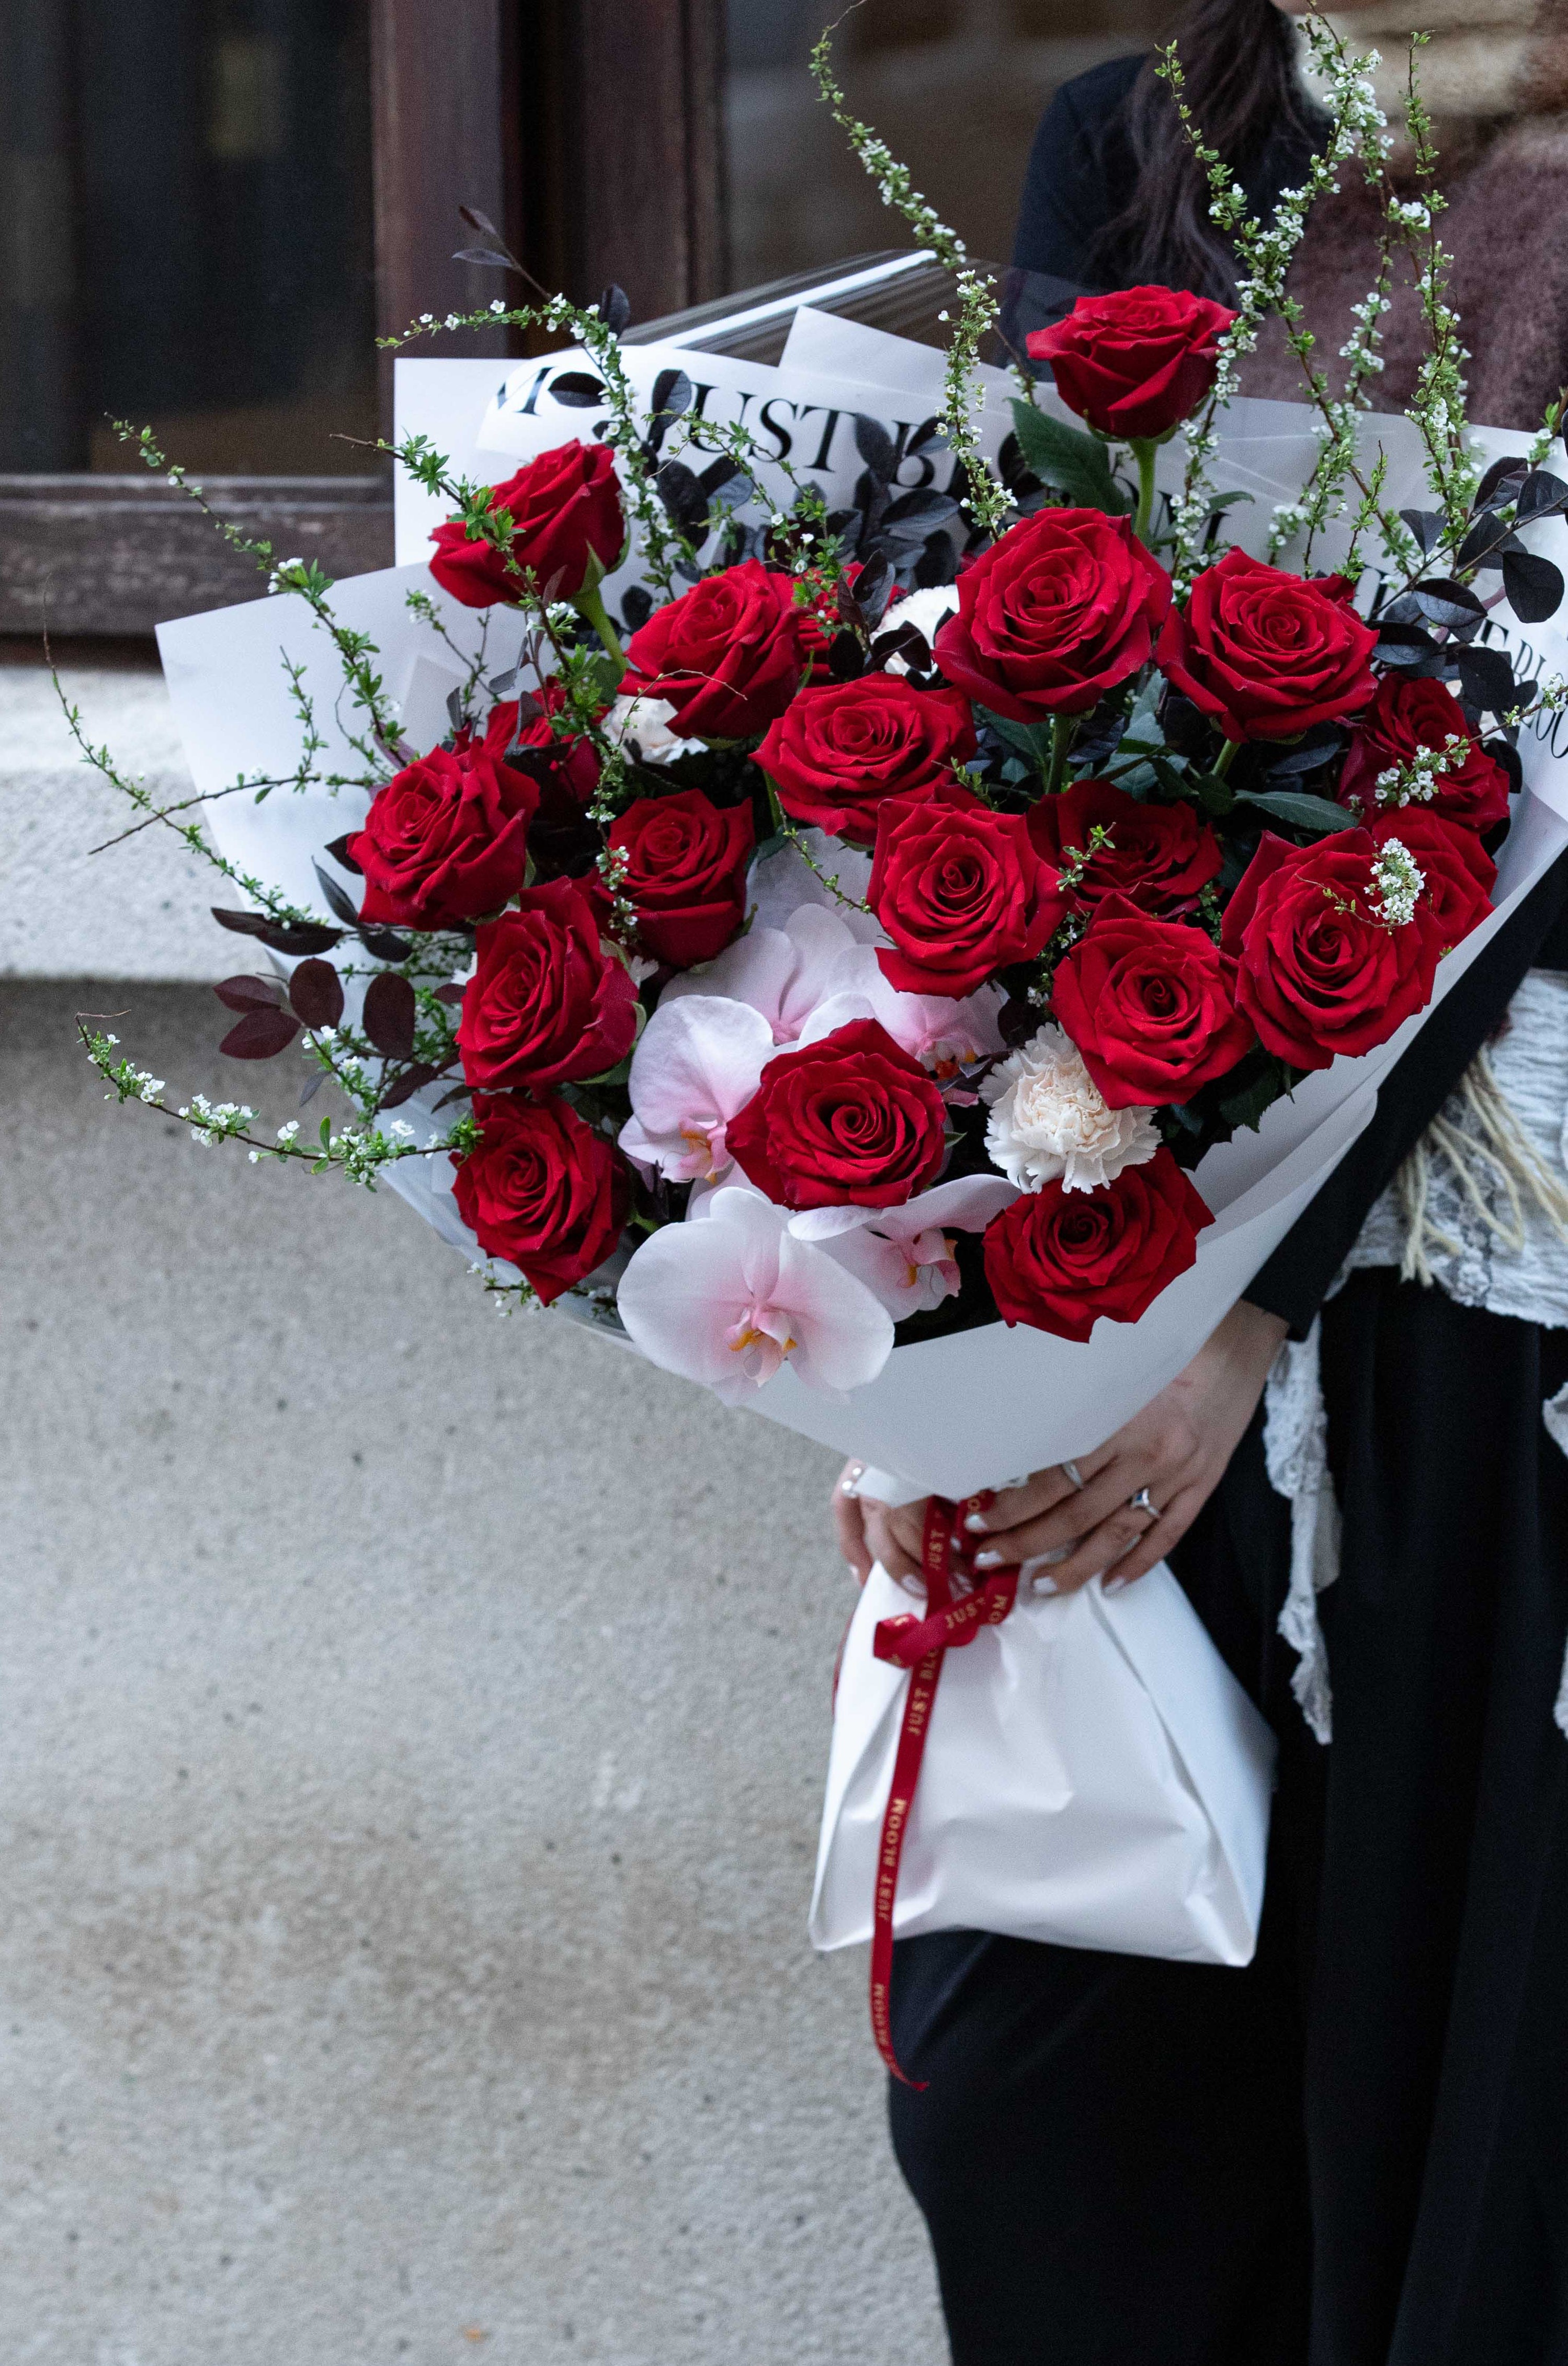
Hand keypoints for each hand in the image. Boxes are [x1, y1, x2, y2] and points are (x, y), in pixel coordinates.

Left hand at [827, 1299, 1287, 1597]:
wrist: (1235, 1348)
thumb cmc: (1166, 1354)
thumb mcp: (1113, 1376)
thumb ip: (1075, 1414)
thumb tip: (1019, 1451)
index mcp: (1117, 1422)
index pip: (1053, 1478)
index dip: (1013, 1505)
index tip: (980, 1519)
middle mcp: (1147, 1455)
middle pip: (1076, 1514)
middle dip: (1028, 1542)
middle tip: (990, 1557)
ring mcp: (1177, 1477)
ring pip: (1116, 1534)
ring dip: (1075, 1565)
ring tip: (1041, 1585)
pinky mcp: (1202, 1488)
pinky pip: (1167, 1536)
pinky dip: (1138, 1564)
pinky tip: (1109, 1585)